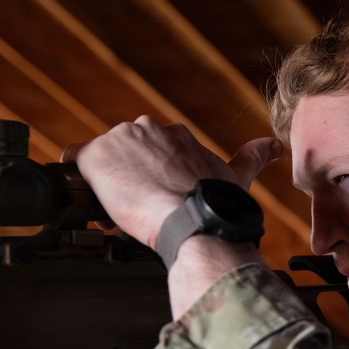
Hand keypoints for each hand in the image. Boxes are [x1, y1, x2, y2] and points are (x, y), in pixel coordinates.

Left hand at [62, 116, 281, 248]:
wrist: (195, 220)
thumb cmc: (216, 204)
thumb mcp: (237, 176)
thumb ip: (253, 157)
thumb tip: (275, 146)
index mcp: (176, 134)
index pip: (150, 152)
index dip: (150, 178)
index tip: (155, 198)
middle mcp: (147, 129)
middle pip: (122, 155)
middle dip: (127, 181)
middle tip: (140, 210)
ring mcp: (119, 140)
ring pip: (101, 164)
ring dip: (106, 187)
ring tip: (122, 214)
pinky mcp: (95, 155)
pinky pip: (73, 165)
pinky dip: (81, 186)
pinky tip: (96, 206)